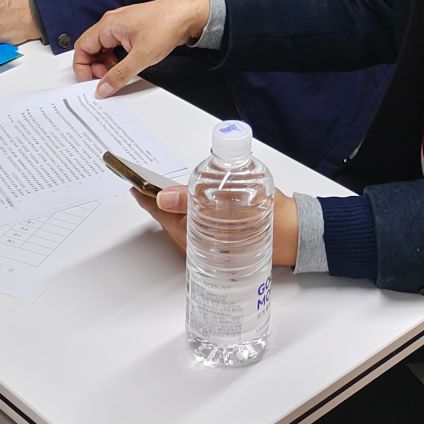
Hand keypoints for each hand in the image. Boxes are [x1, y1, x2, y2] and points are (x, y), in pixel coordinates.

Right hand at [73, 0, 210, 94]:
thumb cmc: (167, 24)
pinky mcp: (133, 31)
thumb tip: (104, 87)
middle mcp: (113, 23)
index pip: (83, 47)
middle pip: (92, 48)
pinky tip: (126, 67)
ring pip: (105, 48)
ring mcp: (123, 26)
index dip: (82, 67)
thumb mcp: (141, 56)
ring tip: (118, 75)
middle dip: (95, 67)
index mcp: (109, 25)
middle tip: (105, 81)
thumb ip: (119, 74)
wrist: (188, 15)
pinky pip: (117, 46)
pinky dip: (117, 58)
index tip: (89, 82)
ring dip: (107, 64)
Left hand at [132, 186, 298, 268]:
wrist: (294, 235)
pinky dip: (188, 211)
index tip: (129, 179)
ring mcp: (203, 246)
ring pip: (178, 222)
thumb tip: (162, 197)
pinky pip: (193, 226)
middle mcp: (192, 245)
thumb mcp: (228, 201)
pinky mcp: (214, 244)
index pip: (157, 211)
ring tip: (168, 185)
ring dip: (172, 205)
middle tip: (148, 177)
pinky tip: (194, 199)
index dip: (142, 193)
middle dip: (156, 198)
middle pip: (165, 217)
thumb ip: (190, 198)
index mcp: (191, 235)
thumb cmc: (266, 217)